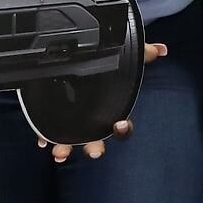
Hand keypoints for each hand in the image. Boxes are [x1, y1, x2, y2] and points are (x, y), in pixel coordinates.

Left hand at [36, 42, 166, 163]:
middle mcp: (92, 121)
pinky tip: (41, 140)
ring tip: (60, 154)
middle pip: (96, 140)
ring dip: (65, 149)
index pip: (122, 127)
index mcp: (110, 111)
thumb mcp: (122, 58)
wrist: (78, 61)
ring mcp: (72, 122)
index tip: (119, 124)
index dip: (123, 128)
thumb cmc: (105, 68)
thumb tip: (161, 48)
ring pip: (70, 141)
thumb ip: (140, 54)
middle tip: (93, 151)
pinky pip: (48, 132)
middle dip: (94, 147)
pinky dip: (44, 137)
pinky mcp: (53, 118)